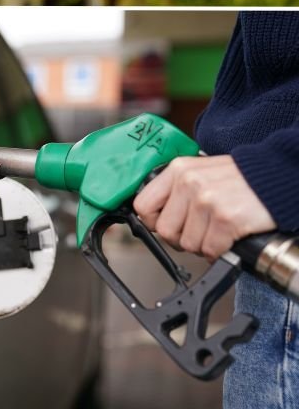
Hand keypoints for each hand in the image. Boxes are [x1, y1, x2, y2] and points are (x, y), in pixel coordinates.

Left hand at [132, 154, 275, 259]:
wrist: (277, 176)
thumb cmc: (241, 178)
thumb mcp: (201, 172)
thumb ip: (178, 189)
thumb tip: (156, 217)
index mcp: (178, 170)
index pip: (142, 205)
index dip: (152, 222)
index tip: (165, 226)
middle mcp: (188, 183)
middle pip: (164, 230)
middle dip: (181, 238)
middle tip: (198, 233)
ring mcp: (206, 201)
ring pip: (188, 243)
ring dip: (203, 244)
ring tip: (217, 231)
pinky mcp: (225, 219)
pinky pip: (210, 250)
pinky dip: (220, 250)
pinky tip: (228, 237)